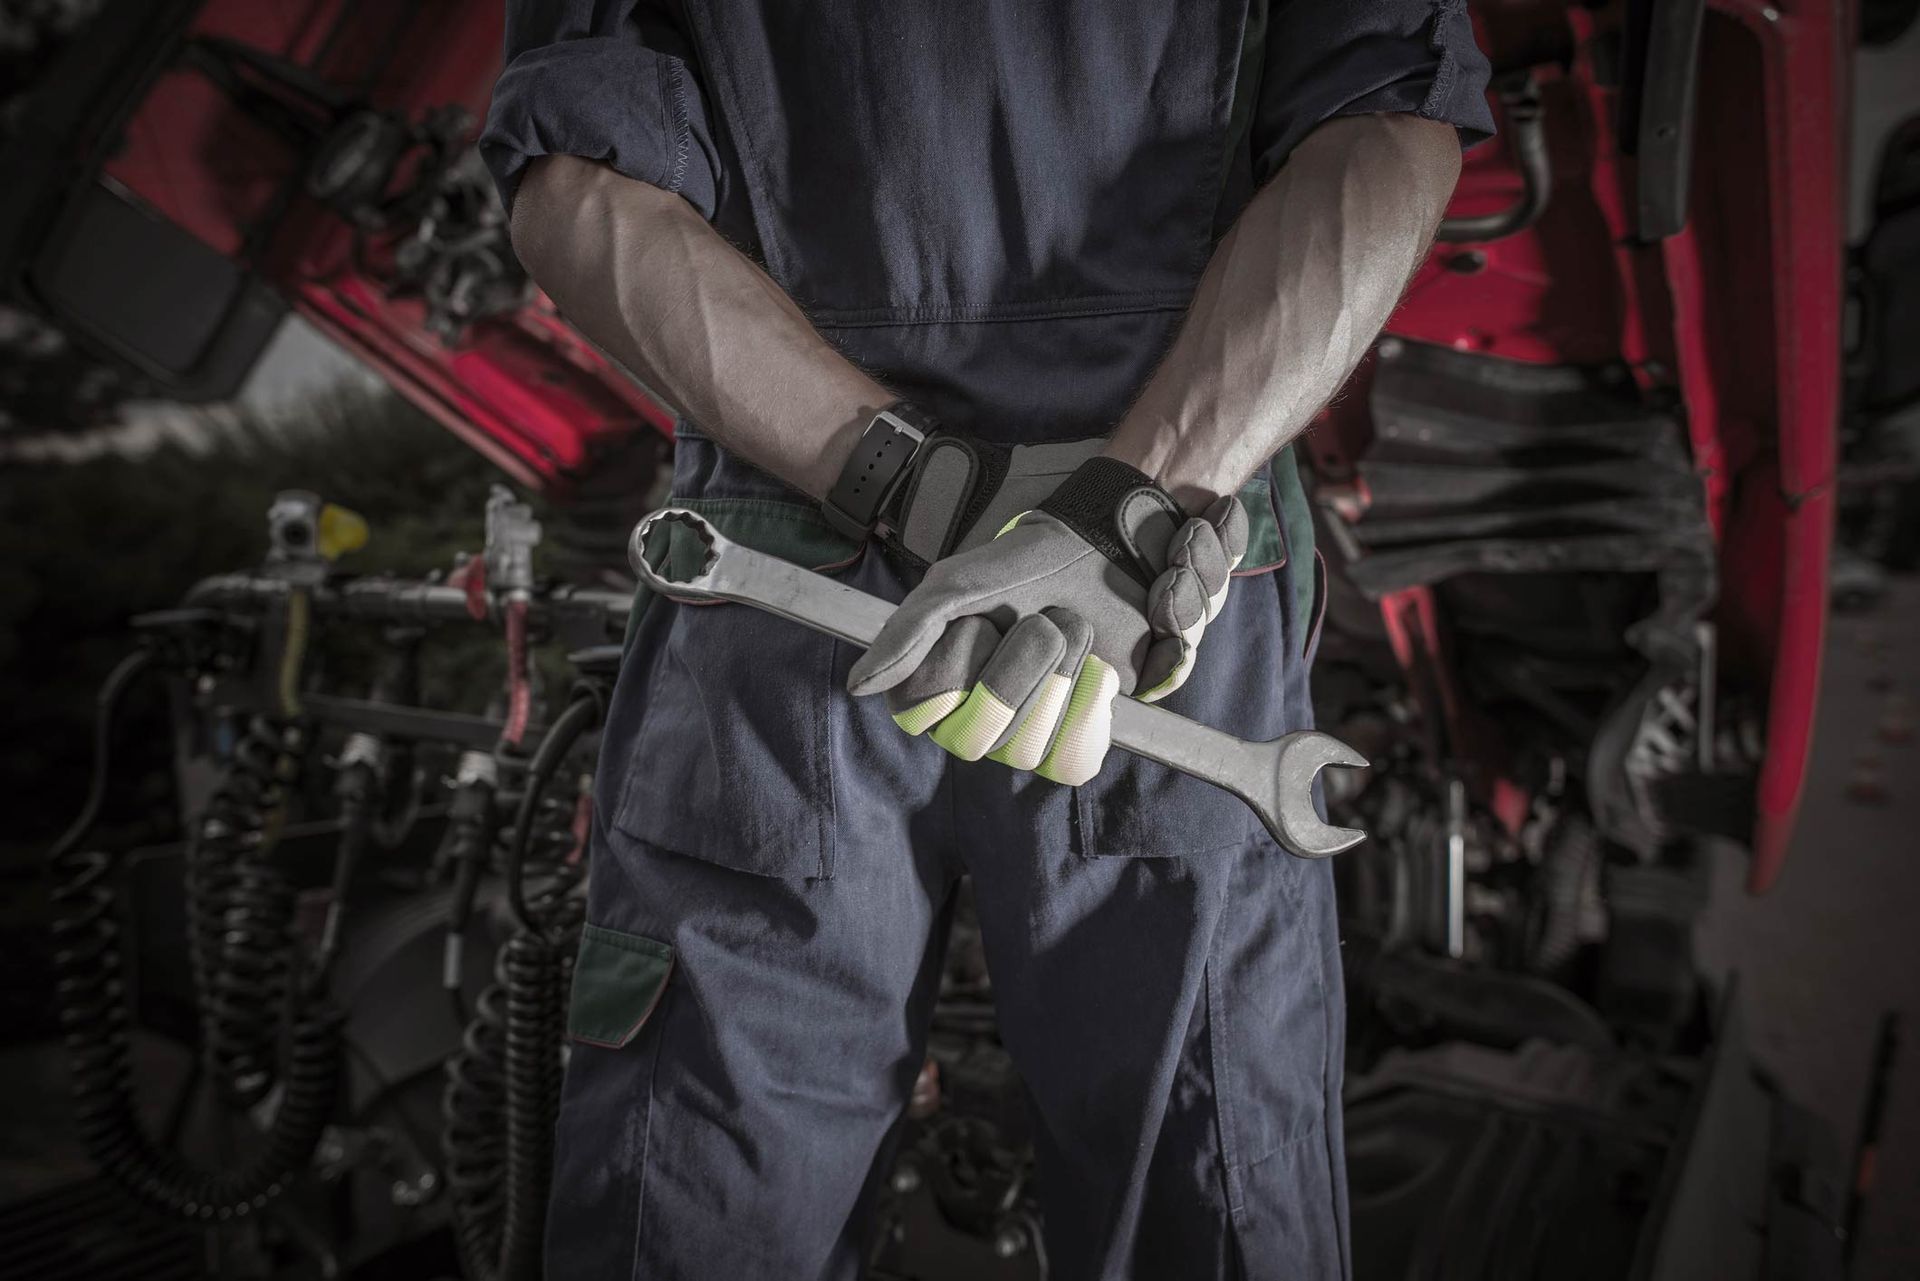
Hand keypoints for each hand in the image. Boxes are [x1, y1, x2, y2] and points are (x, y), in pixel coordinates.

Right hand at [848, 458, 1246, 782]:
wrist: (1109, 557)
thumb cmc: (1028, 567)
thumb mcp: (959, 585)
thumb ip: (907, 631)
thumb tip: (859, 686)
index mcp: (933, 683)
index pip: (921, 714)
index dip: (956, 670)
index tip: (984, 623)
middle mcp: (973, 719)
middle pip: (977, 739)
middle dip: (1019, 669)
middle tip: (1042, 622)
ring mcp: (1024, 737)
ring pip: (1025, 751)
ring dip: (1059, 677)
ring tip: (1071, 633)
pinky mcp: (1075, 740)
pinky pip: (1070, 761)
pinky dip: (1088, 709)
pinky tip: (1095, 672)